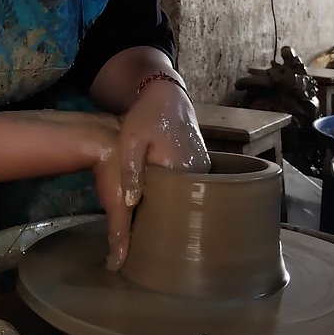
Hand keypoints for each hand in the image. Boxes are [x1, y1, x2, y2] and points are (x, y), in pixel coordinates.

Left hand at [98, 80, 209, 269]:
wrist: (167, 95)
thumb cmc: (145, 117)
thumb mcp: (131, 141)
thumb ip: (132, 170)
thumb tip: (131, 203)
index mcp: (181, 169)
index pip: (170, 206)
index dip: (155, 221)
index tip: (139, 238)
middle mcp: (198, 173)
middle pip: (181, 205)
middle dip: (164, 219)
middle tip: (142, 238)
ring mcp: (203, 170)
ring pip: (185, 197)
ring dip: (171, 208)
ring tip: (151, 227)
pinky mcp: (201, 167)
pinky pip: (188, 189)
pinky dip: (176, 196)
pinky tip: (160, 204)